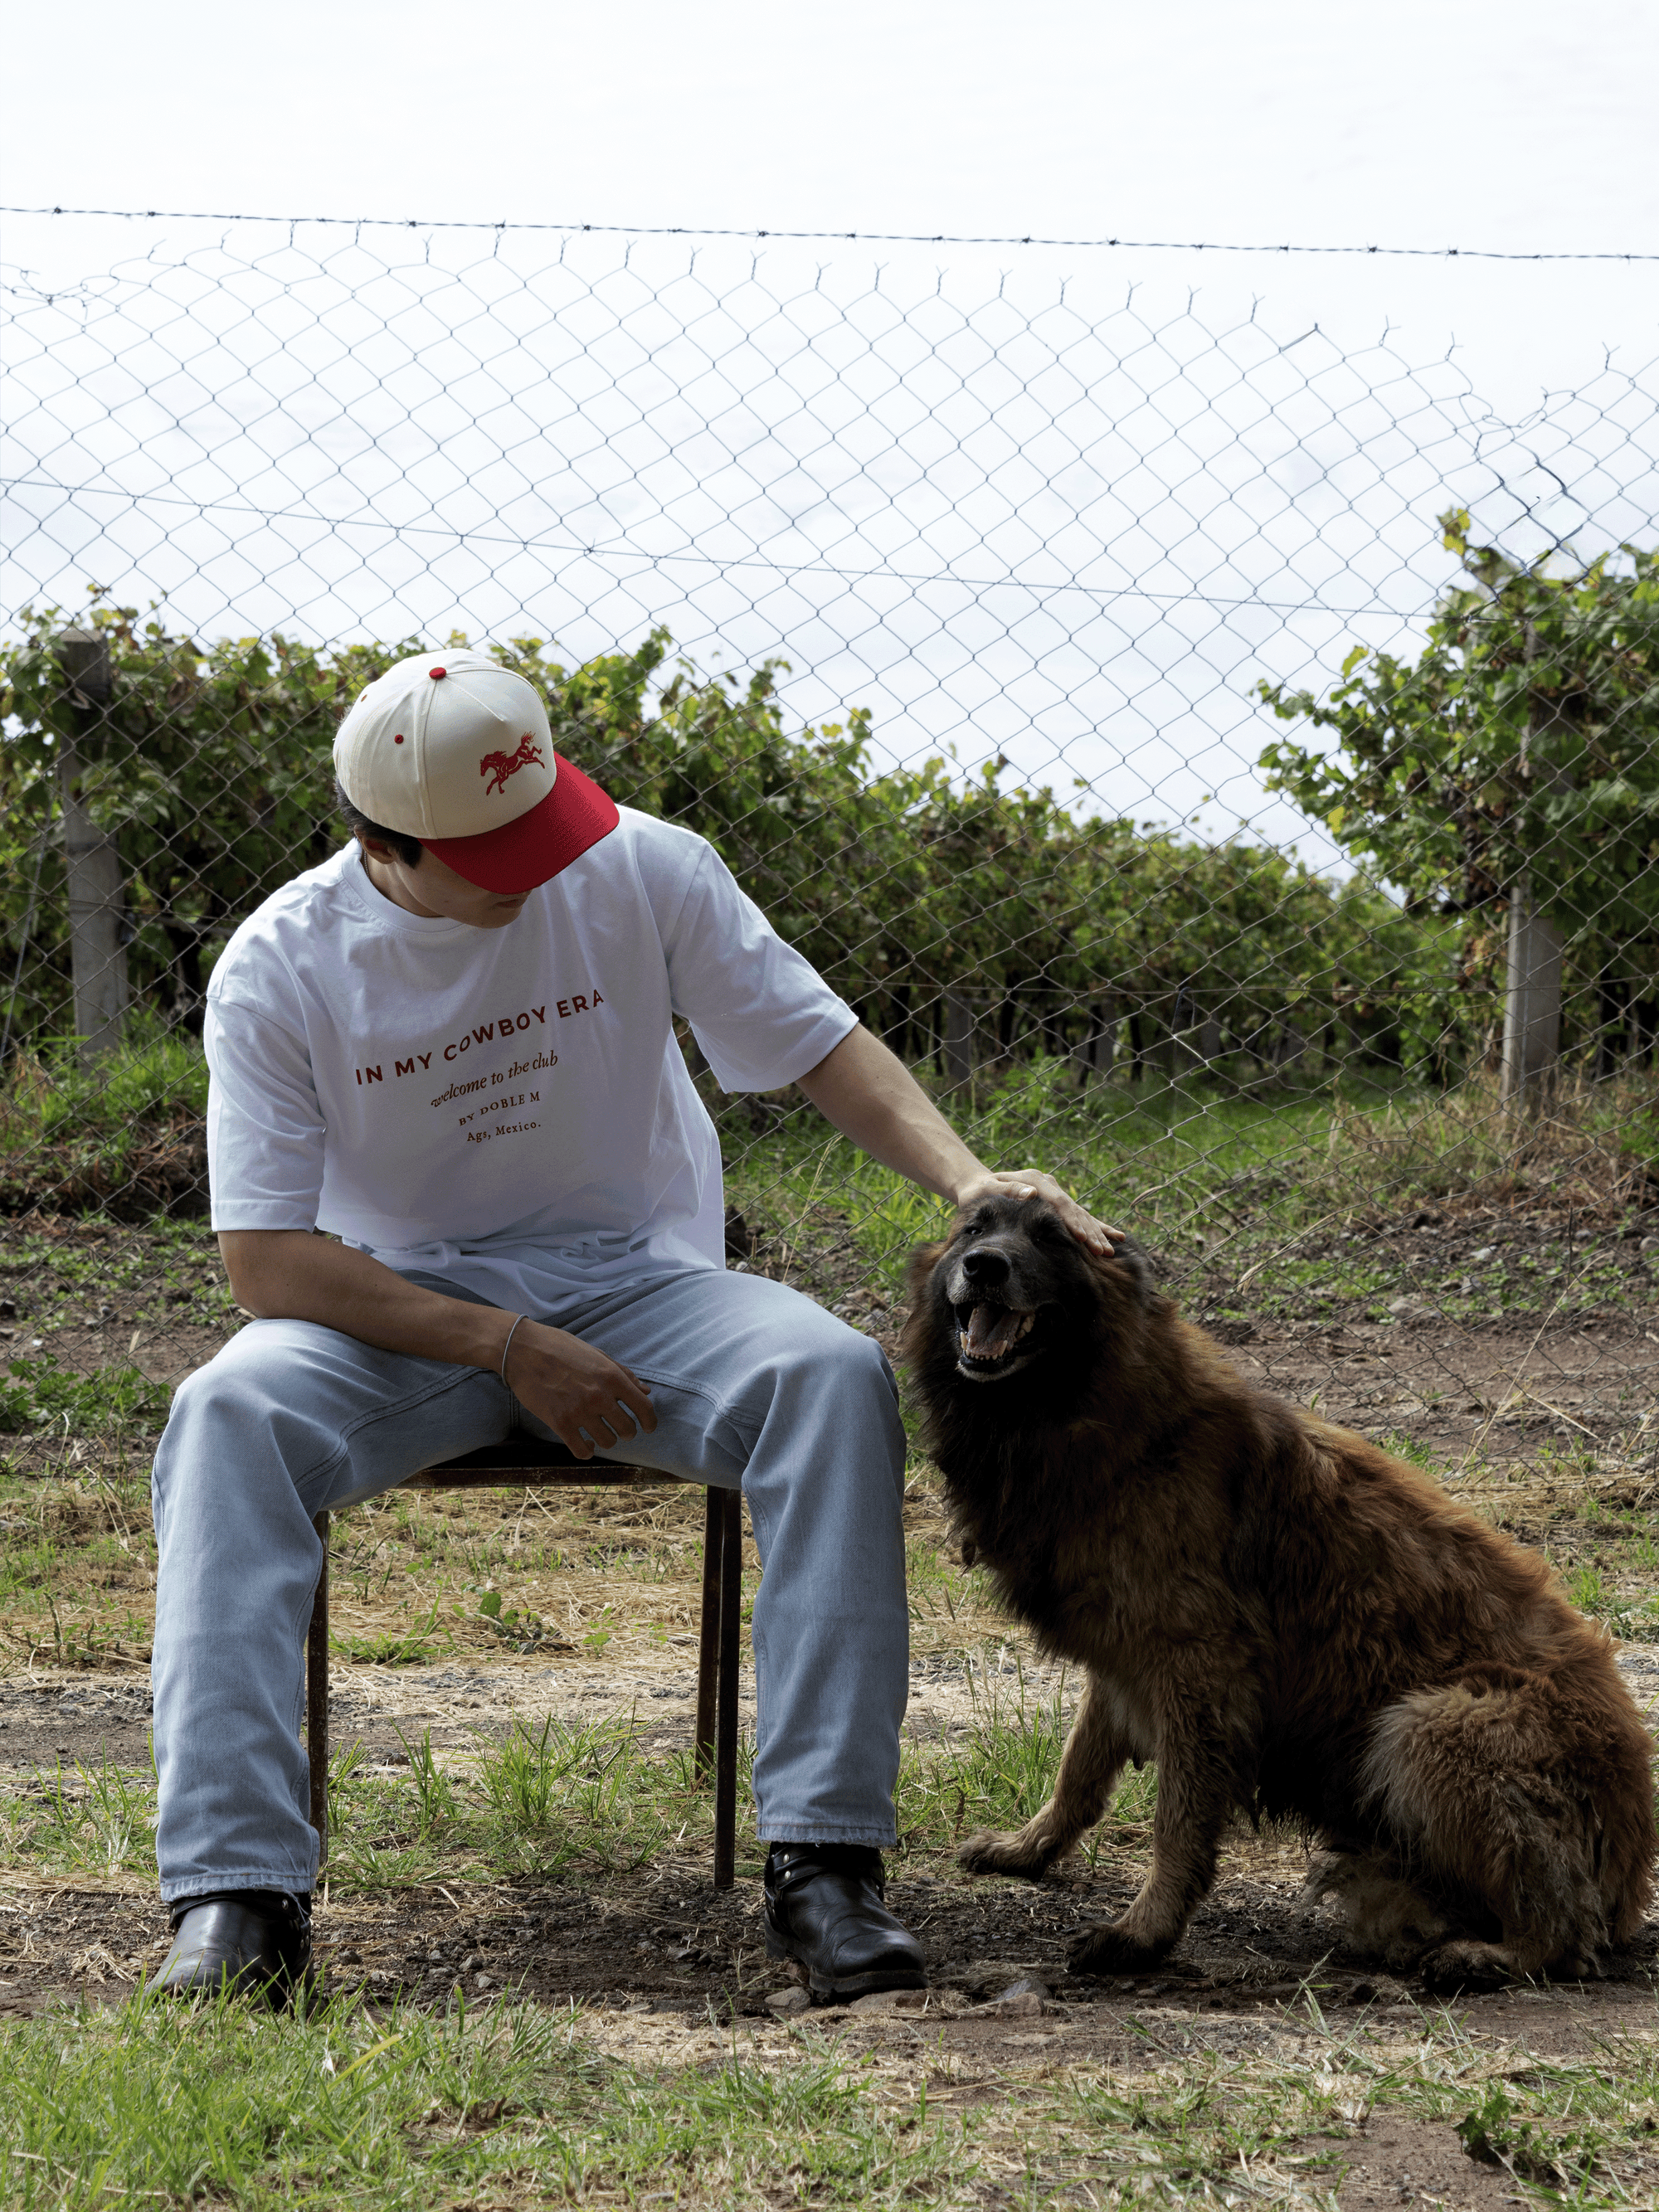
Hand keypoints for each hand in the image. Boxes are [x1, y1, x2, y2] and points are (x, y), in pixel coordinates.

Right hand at [501, 1320, 657, 1460]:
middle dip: (628, 1432)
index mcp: (611, 1376)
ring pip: (607, 1442)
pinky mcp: (559, 1422)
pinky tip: (586, 1444)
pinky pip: (581, 1450)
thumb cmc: (561, 1347)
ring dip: (607, 1440)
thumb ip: (623, 1373)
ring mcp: (579, 1411)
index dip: (650, 1422)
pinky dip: (587, 1451)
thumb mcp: (597, 1354)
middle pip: (627, 1429)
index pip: (644, 1407)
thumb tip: (645, 1391)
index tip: (648, 1427)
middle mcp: (599, 1395)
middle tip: (621, 1429)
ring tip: (601, 1433)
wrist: (523, 1349)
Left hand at [951, 1168, 1124, 1259]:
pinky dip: (1095, 1227)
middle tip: (1103, 1251)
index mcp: (1035, 1180)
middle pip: (1074, 1209)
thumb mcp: (987, 1189)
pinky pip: (1078, 1216)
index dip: (1072, 1220)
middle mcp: (1049, 1184)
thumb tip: (1030, 1193)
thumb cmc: (979, 1192)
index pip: (1059, 1202)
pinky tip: (1114, 1236)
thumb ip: (1008, 1189)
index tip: (1082, 1238)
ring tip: (1111, 1250)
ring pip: (1080, 1214)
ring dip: (1096, 1233)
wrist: (979, 1185)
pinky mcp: (1056, 1203)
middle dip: (1090, 1232)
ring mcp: (1054, 1193)